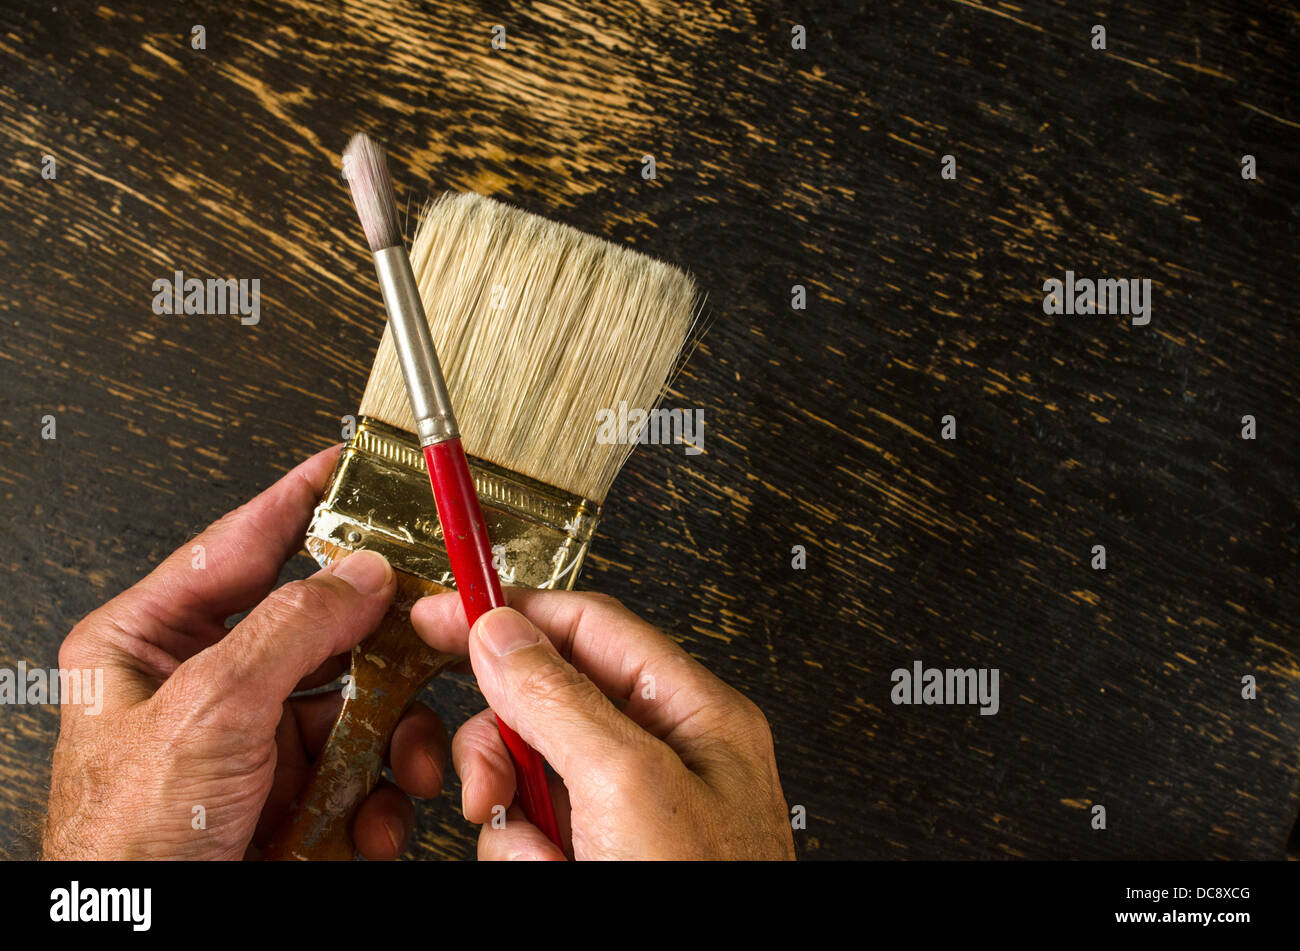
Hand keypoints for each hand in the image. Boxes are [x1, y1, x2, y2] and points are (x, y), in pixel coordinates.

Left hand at [43, 446, 448, 859]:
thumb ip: (289, 629)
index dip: (294, 502)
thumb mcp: (206, 712)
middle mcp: (204, 685)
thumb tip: (358, 574)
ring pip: (354, 699)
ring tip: (402, 756)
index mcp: (148, 644)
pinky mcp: (290, 792)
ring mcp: (251, 740)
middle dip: (376, 640)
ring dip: (392, 732)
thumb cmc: (126, 846)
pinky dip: (383, 790)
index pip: (234, 548)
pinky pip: (361, 764)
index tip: (342, 466)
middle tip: (424, 617)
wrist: (149, 943)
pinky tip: (376, 812)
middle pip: (316, 626)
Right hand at [411, 590, 793, 859]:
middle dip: (505, 744)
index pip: (588, 626)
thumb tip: (503, 632)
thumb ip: (560, 697)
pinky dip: (526, 860)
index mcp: (691, 713)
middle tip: (491, 779)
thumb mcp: (627, 785)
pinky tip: (559, 876)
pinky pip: (528, 835)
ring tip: (553, 860)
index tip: (442, 613)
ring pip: (526, 776)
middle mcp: (662, 755)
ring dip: (516, 822)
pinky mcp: (596, 855)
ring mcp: (626, 812)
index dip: (512, 614)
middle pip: (545, 703)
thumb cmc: (704, 897)